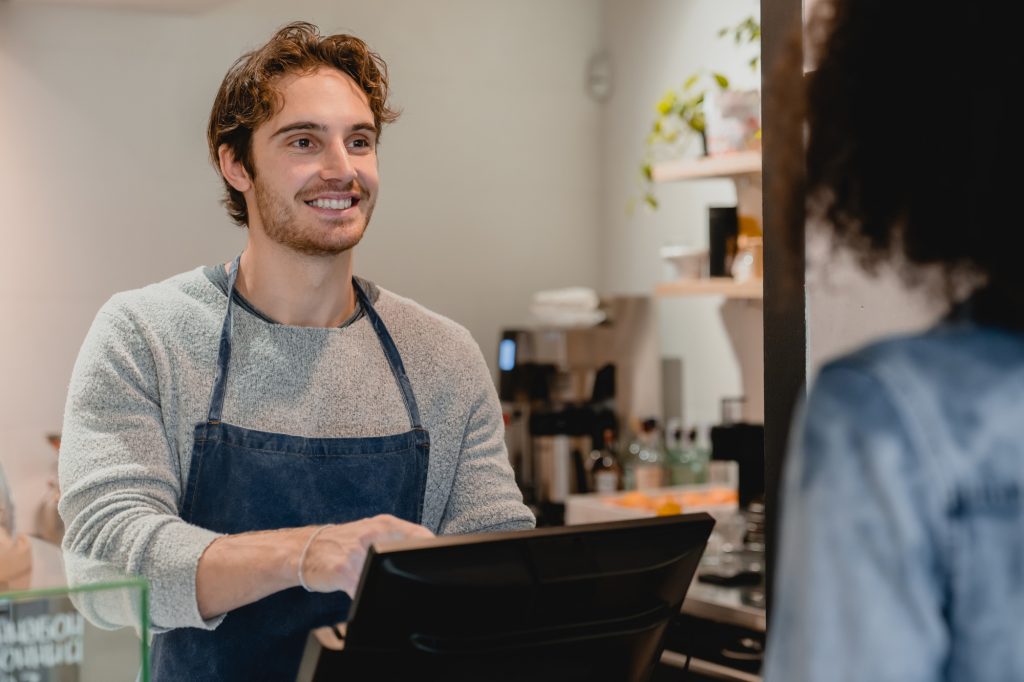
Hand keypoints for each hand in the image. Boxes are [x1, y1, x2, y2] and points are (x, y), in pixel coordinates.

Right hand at [299, 515, 433, 595]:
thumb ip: (396, 539)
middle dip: (410, 572)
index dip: (429, 553)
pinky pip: (362, 590)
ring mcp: (357, 552)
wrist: (304, 550)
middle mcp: (372, 534)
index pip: (420, 535)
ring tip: (386, 591)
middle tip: (413, 582)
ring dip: (388, 587)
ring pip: (383, 574)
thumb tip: (424, 550)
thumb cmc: (340, 543)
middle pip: (405, 555)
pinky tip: (365, 599)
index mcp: (384, 524)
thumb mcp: (370, 532)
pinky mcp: (343, 571)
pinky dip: (367, 597)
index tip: (432, 566)